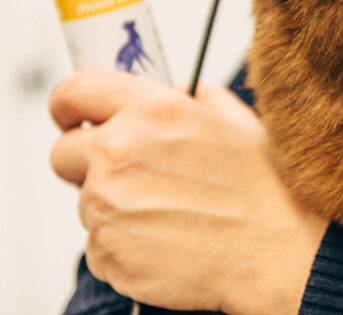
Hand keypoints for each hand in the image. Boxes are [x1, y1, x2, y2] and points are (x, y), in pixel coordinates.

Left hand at [49, 70, 328, 314]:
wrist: (278, 251)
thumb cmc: (265, 186)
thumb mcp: (236, 121)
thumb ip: (192, 97)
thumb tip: (167, 91)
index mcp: (153, 110)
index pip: (73, 92)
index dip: (69, 107)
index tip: (75, 118)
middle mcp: (121, 152)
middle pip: (64, 153)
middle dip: (89, 162)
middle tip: (133, 174)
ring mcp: (109, 205)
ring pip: (87, 201)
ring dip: (117, 206)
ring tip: (171, 212)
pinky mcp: (107, 251)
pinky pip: (100, 243)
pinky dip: (126, 243)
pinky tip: (169, 239)